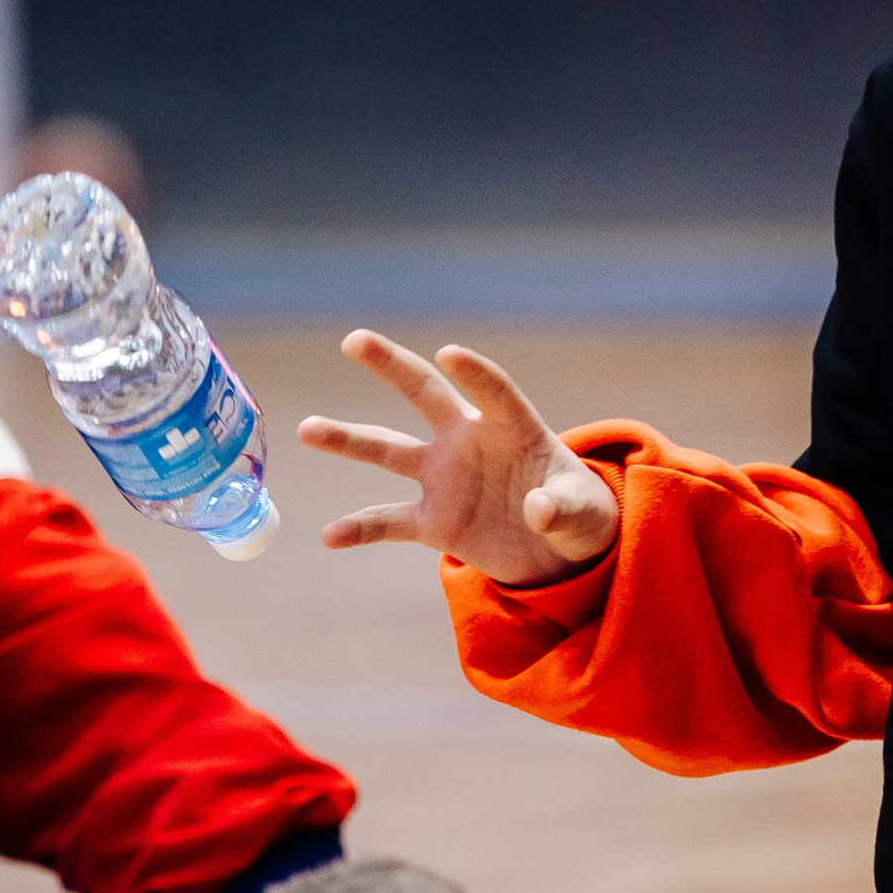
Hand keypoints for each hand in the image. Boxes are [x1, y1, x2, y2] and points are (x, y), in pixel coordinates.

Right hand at [298, 334, 621, 583]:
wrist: (558, 553)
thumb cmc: (579, 515)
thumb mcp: (585, 513)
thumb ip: (564, 507)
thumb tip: (539, 510)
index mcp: (513, 429)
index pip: (493, 392)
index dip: (474, 373)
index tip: (449, 352)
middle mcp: (468, 442)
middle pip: (423, 393)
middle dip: (390, 365)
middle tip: (354, 339)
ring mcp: (445, 479)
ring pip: (388, 450)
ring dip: (348, 439)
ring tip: (308, 428)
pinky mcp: (433, 521)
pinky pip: (388, 522)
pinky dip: (360, 529)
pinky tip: (330, 537)